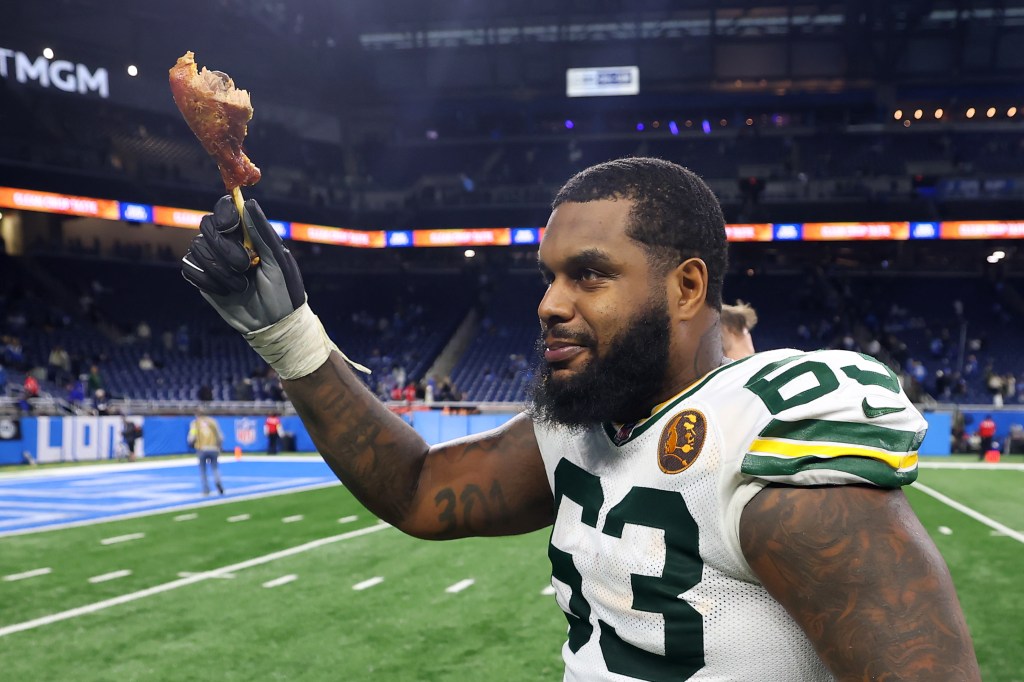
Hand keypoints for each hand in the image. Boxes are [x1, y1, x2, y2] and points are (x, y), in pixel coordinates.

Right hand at [181, 196, 304, 333]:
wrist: (273, 324)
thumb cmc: (284, 291)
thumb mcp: (278, 261)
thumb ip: (262, 233)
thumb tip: (249, 204)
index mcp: (248, 235)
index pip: (225, 210)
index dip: (223, 214)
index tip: (228, 227)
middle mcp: (228, 244)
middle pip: (206, 226)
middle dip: (224, 248)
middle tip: (245, 266)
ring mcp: (214, 261)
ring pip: (197, 247)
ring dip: (220, 269)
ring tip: (241, 285)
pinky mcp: (203, 279)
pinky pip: (190, 269)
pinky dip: (207, 280)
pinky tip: (225, 292)